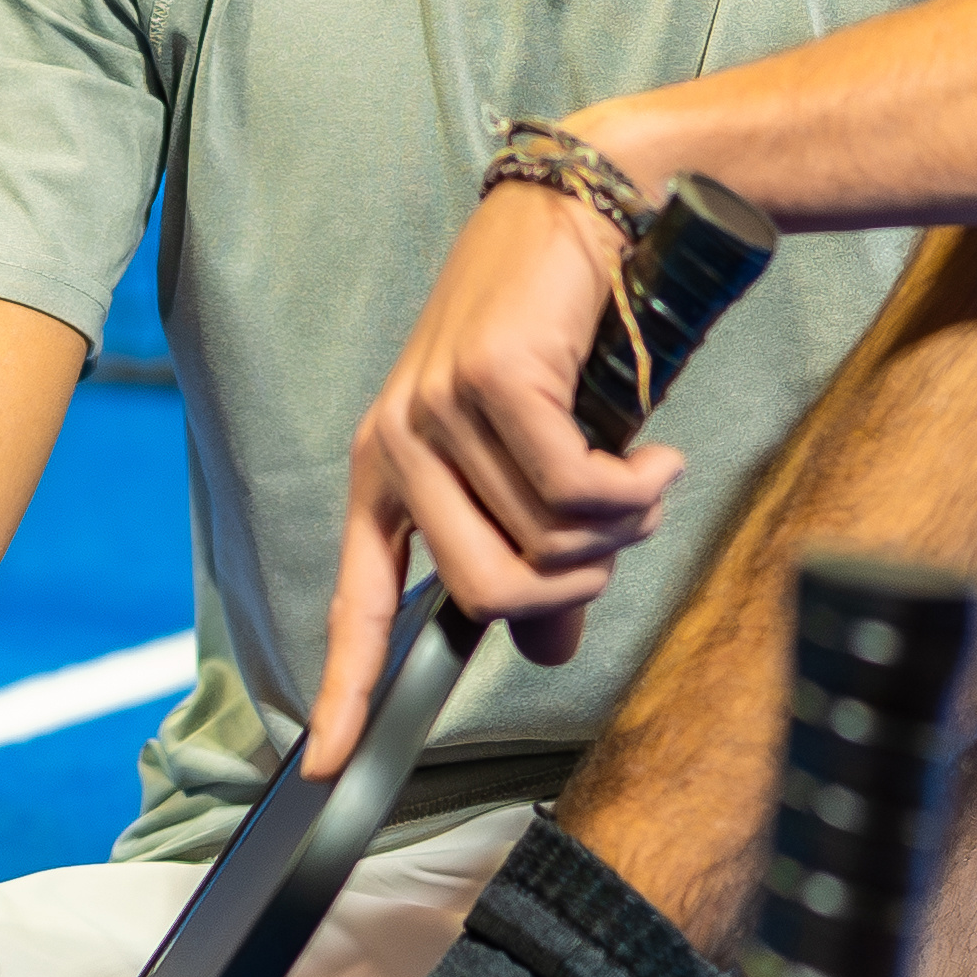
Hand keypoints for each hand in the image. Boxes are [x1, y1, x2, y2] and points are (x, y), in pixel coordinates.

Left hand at [298, 180, 682, 766]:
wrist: (590, 212)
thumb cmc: (565, 341)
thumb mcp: (541, 459)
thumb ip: (539, 553)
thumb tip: (554, 646)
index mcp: (389, 471)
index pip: (354, 600)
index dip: (341, 687)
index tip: (320, 764)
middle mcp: (397, 442)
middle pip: (486, 593)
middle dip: (575, 585)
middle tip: (620, 537)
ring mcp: (438, 407)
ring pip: (543, 543)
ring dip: (620, 528)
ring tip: (643, 477)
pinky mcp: (492, 379)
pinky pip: (576, 491)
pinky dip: (637, 488)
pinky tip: (656, 455)